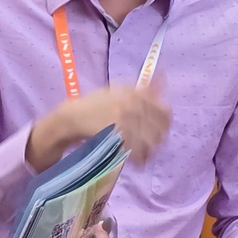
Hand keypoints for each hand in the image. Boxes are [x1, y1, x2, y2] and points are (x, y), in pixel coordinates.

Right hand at [27, 82, 171, 171]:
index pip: (164, 111)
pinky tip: (138, 161)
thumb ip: (144, 88)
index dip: (164, 123)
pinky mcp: (117, 135)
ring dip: (150, 149)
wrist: (72, 116)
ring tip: (144, 152)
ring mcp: (125, 120)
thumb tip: (164, 76)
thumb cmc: (97, 103)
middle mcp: (132, 104)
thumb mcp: (120, 90)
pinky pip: (137, 151)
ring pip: (151, 141)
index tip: (159, 129)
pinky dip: (140, 159)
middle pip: (160, 128)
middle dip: (158, 137)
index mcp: (136, 93)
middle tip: (151, 143)